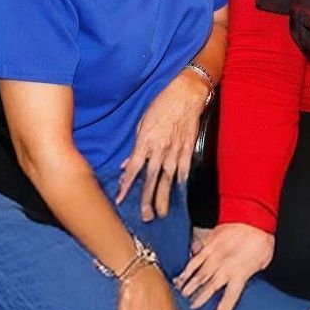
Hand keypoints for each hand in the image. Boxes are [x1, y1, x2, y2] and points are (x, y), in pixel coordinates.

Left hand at [116, 73, 211, 219]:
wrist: (187, 92)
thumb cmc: (162, 102)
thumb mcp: (143, 121)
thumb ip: (136, 145)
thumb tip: (129, 163)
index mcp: (146, 140)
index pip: (134, 168)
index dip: (126, 185)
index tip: (120, 199)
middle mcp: (160, 148)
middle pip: (151, 179)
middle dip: (147, 199)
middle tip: (145, 217)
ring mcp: (175, 149)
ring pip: (168, 179)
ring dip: (164, 197)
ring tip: (161, 213)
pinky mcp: (188, 147)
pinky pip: (184, 168)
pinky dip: (181, 181)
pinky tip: (178, 192)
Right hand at [175, 222, 274, 309]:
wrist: (253, 214)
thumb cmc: (261, 238)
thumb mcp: (263, 262)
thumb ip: (249, 274)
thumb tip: (243, 280)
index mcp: (238, 277)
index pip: (225, 306)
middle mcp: (224, 270)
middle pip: (207, 292)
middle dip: (197, 302)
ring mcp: (214, 257)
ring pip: (198, 277)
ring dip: (189, 288)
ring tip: (181, 296)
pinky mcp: (208, 244)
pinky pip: (194, 260)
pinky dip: (186, 270)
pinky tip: (180, 277)